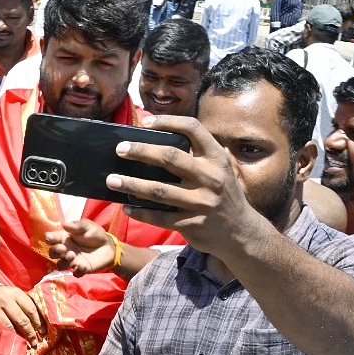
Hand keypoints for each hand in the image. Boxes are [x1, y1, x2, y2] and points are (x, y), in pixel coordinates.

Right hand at [0, 285, 46, 346]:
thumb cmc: (5, 296)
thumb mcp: (16, 296)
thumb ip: (26, 305)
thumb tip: (41, 323)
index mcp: (16, 293)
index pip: (31, 309)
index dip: (38, 322)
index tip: (43, 331)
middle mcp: (5, 300)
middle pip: (21, 320)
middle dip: (30, 333)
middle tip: (35, 342)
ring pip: (10, 327)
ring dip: (19, 337)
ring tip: (26, 344)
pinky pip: (0, 330)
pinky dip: (7, 336)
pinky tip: (13, 341)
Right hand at [46, 219, 115, 275]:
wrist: (107, 245)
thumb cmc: (94, 233)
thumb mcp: (87, 226)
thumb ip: (77, 226)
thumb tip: (65, 225)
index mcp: (64, 239)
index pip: (52, 239)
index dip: (49, 239)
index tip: (50, 238)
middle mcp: (66, 250)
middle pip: (53, 254)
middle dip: (55, 252)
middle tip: (63, 248)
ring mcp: (73, 261)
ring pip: (61, 265)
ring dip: (64, 262)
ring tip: (73, 256)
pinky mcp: (81, 268)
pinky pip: (76, 273)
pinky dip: (78, 271)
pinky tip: (83, 266)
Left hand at [106, 115, 260, 256]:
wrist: (241, 232)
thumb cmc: (223, 194)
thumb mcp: (221, 170)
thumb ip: (199, 155)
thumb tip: (158, 140)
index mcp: (216, 158)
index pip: (193, 129)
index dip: (168, 121)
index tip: (145, 122)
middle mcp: (211, 177)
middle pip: (170, 157)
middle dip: (141, 151)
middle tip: (120, 149)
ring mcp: (202, 202)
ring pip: (159, 190)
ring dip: (132, 184)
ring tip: (112, 180)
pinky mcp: (192, 223)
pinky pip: (160, 216)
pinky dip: (141, 212)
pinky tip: (127, 207)